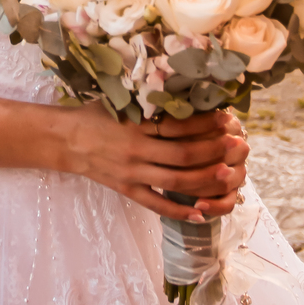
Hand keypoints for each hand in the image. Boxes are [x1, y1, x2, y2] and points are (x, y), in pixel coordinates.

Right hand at [59, 105, 247, 220]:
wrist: (65, 139)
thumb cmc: (95, 114)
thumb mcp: (120, 101)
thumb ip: (149, 101)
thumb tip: (185, 92)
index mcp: (136, 125)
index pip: (178, 126)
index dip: (205, 124)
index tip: (228, 119)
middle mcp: (136, 151)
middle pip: (183, 156)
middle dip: (214, 152)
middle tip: (238, 147)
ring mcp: (132, 174)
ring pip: (176, 182)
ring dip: (205, 180)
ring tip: (229, 175)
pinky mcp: (127, 190)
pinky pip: (157, 204)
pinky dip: (180, 210)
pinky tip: (201, 212)